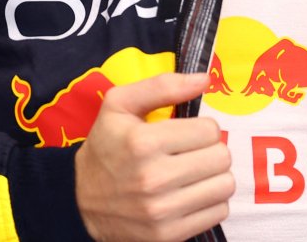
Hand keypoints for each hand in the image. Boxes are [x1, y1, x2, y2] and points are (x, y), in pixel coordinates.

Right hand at [74, 71, 233, 241]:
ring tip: (193, 173)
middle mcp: (153, 178)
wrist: (81, 201)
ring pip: (225, 185)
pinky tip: (190, 194)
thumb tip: (204, 79)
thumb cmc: (106, 145)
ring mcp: (161, 211)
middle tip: (191, 153)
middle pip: (221, 157)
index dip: (201, 128)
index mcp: (142, 142)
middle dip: (210, 150)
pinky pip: (218, 212)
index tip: (186, 133)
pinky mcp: (169, 235)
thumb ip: (162, 86)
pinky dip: (210, 201)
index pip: (210, 130)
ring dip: (214, 176)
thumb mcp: (119, 104)